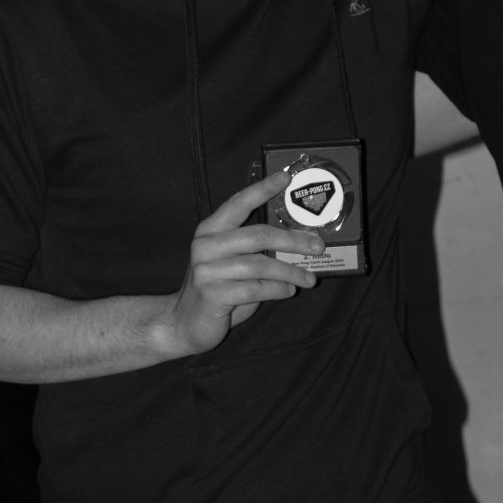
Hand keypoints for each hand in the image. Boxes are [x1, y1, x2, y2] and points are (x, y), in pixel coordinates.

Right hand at [162, 172, 324, 355]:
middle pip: (258, 235)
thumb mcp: (233, 263)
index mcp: (210, 230)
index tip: (286, 177)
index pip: (238, 203)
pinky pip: (255, 288)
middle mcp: (205, 245)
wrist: (184, 325)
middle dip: (293, 240)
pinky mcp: (212, 294)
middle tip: (318, 246)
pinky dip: (277, 289)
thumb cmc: (218, 290)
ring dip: (291, 272)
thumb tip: (299, 242)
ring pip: (260, 264)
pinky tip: (289, 291)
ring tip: (310, 279)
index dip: (262, 189)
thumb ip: (255, 250)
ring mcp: (206, 270)